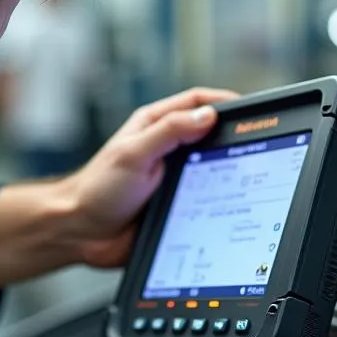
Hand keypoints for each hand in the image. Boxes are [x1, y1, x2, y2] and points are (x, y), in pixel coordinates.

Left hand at [61, 86, 238, 267]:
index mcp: (153, 127)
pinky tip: (229, 204)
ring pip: (211, 168)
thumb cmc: (96, 190)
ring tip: (246, 175)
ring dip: (227, 171)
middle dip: (232, 138)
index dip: (223, 103)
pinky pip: (205, 198)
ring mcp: (171, 177)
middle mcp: (164, 149)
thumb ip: (168, 132)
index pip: (196, 103)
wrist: (81, 234)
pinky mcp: (175, 203)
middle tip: (255, 145)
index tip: (249, 111)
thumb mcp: (134, 154)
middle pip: (209, 135)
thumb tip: (207, 116)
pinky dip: (219, 199)